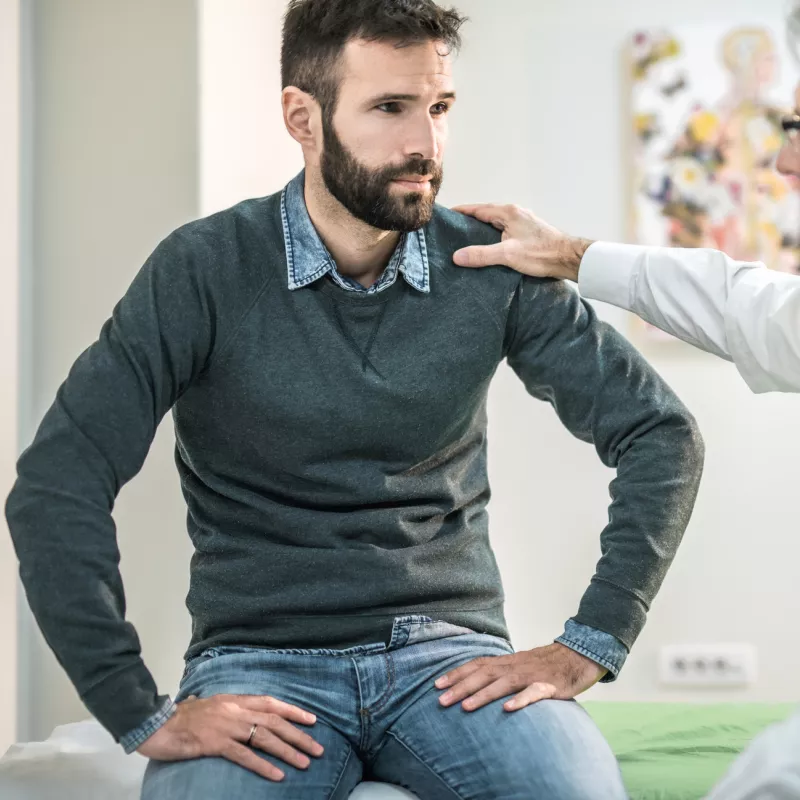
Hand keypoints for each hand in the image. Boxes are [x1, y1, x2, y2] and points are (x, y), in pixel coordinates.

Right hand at [137, 693, 323, 781]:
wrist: (155, 724)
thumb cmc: (179, 717)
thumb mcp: (206, 706)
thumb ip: (224, 709)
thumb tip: (234, 710)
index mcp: (233, 700)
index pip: (271, 703)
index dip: (293, 711)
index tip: (312, 720)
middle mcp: (234, 710)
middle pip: (274, 721)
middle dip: (299, 735)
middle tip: (318, 749)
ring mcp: (226, 726)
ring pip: (265, 738)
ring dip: (288, 751)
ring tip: (305, 763)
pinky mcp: (215, 743)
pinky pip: (245, 755)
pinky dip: (264, 765)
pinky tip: (278, 775)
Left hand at [434, 643, 605, 711]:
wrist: (579, 656)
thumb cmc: (546, 664)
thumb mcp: (520, 665)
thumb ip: (501, 672)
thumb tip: (477, 682)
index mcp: (507, 662)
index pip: (477, 664)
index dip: (457, 673)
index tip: (437, 684)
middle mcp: (515, 666)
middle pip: (484, 674)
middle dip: (461, 687)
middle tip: (441, 700)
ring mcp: (532, 675)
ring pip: (503, 683)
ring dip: (483, 695)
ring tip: (465, 707)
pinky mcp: (549, 686)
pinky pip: (534, 694)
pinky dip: (520, 700)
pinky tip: (507, 709)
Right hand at [451, 203, 592, 280]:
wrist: (568, 258)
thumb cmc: (542, 253)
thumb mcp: (507, 254)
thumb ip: (482, 254)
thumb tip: (457, 256)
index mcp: (508, 212)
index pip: (478, 209)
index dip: (462, 212)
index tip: (447, 215)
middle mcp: (516, 213)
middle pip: (487, 214)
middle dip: (470, 220)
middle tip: (453, 229)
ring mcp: (524, 222)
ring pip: (497, 222)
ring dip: (483, 228)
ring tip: (468, 239)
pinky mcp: (529, 232)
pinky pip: (505, 229)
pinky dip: (494, 234)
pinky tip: (491, 245)